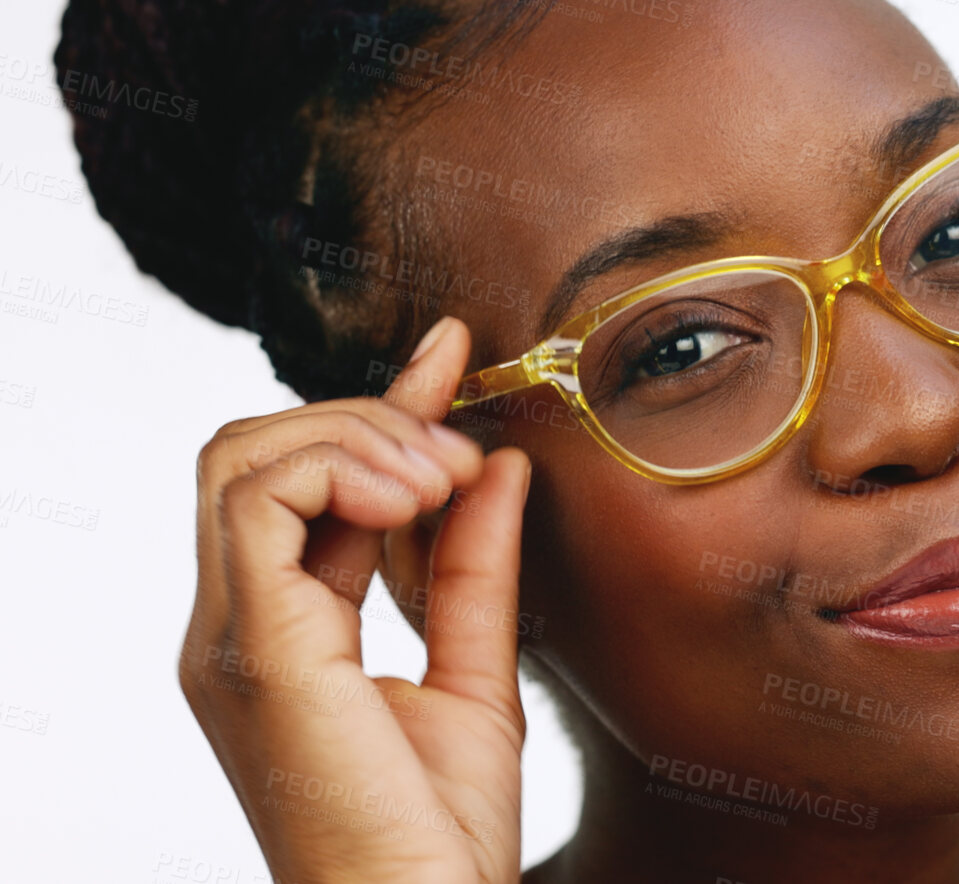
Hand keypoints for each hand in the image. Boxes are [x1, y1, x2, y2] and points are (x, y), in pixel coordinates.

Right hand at [179, 317, 528, 882]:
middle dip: (366, 418)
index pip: (302, 483)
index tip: (452, 350)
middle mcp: (237, 627)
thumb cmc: (441, 835)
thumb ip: (476, 568)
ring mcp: (232, 637)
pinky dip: (337, 469)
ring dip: (355, 437)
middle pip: (255, 452)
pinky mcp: (252, 649)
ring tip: (440, 476)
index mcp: (280, 633)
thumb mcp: (479, 672)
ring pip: (243, 458)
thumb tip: (500, 465)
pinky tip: (415, 496)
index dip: (378, 407)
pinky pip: (256, 502)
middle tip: (459, 449)